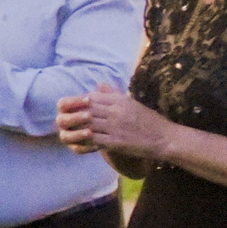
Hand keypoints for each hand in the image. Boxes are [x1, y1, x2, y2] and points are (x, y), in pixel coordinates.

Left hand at [55, 83, 170, 160]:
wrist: (165, 138)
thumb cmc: (148, 121)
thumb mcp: (130, 103)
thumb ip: (113, 94)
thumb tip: (99, 84)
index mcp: (119, 100)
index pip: (90, 97)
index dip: (75, 102)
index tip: (67, 107)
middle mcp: (116, 111)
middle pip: (85, 110)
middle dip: (70, 115)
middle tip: (61, 120)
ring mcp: (115, 127)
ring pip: (86, 125)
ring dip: (73, 129)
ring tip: (65, 132)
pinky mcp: (116, 142)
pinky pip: (93, 140)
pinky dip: (82, 141)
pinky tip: (77, 143)